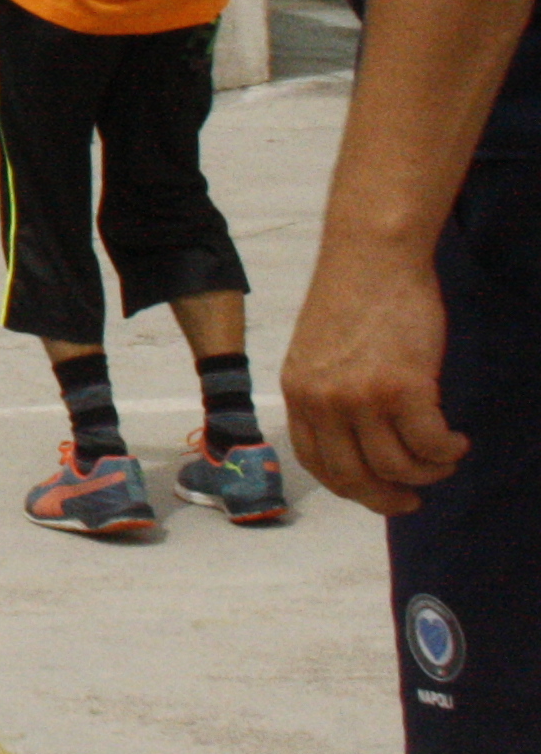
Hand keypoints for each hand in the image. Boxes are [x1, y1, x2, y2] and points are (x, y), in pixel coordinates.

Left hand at [285, 230, 469, 514]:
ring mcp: (360, 396)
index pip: (316, 462)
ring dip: (428, 473)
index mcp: (298, 391)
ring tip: (443, 457)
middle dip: (387, 499)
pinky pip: (430, 445)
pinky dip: (447, 452)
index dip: (351, 487)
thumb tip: (359, 442)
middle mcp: (322, 400)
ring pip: (398, 467)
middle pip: (354, 478)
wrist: (372, 255)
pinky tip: (456, 440)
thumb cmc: (355, 298)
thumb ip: (330, 394)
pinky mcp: (403, 387)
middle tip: (414, 498)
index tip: (378, 491)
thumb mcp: (321, 352)